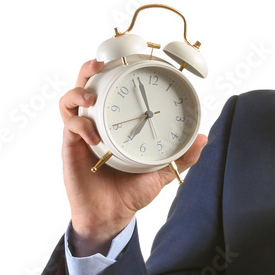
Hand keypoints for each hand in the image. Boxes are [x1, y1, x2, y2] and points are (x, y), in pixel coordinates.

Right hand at [59, 59, 206, 255]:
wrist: (111, 216)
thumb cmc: (132, 191)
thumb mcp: (161, 170)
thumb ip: (182, 155)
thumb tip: (204, 138)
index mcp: (115, 123)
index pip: (111, 90)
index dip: (114, 71)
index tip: (126, 57)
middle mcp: (96, 123)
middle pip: (86, 86)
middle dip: (89, 69)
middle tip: (101, 63)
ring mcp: (81, 134)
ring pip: (70, 100)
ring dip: (78, 90)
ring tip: (90, 94)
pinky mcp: (71, 147)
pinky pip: (70, 126)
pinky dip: (80, 123)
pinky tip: (93, 133)